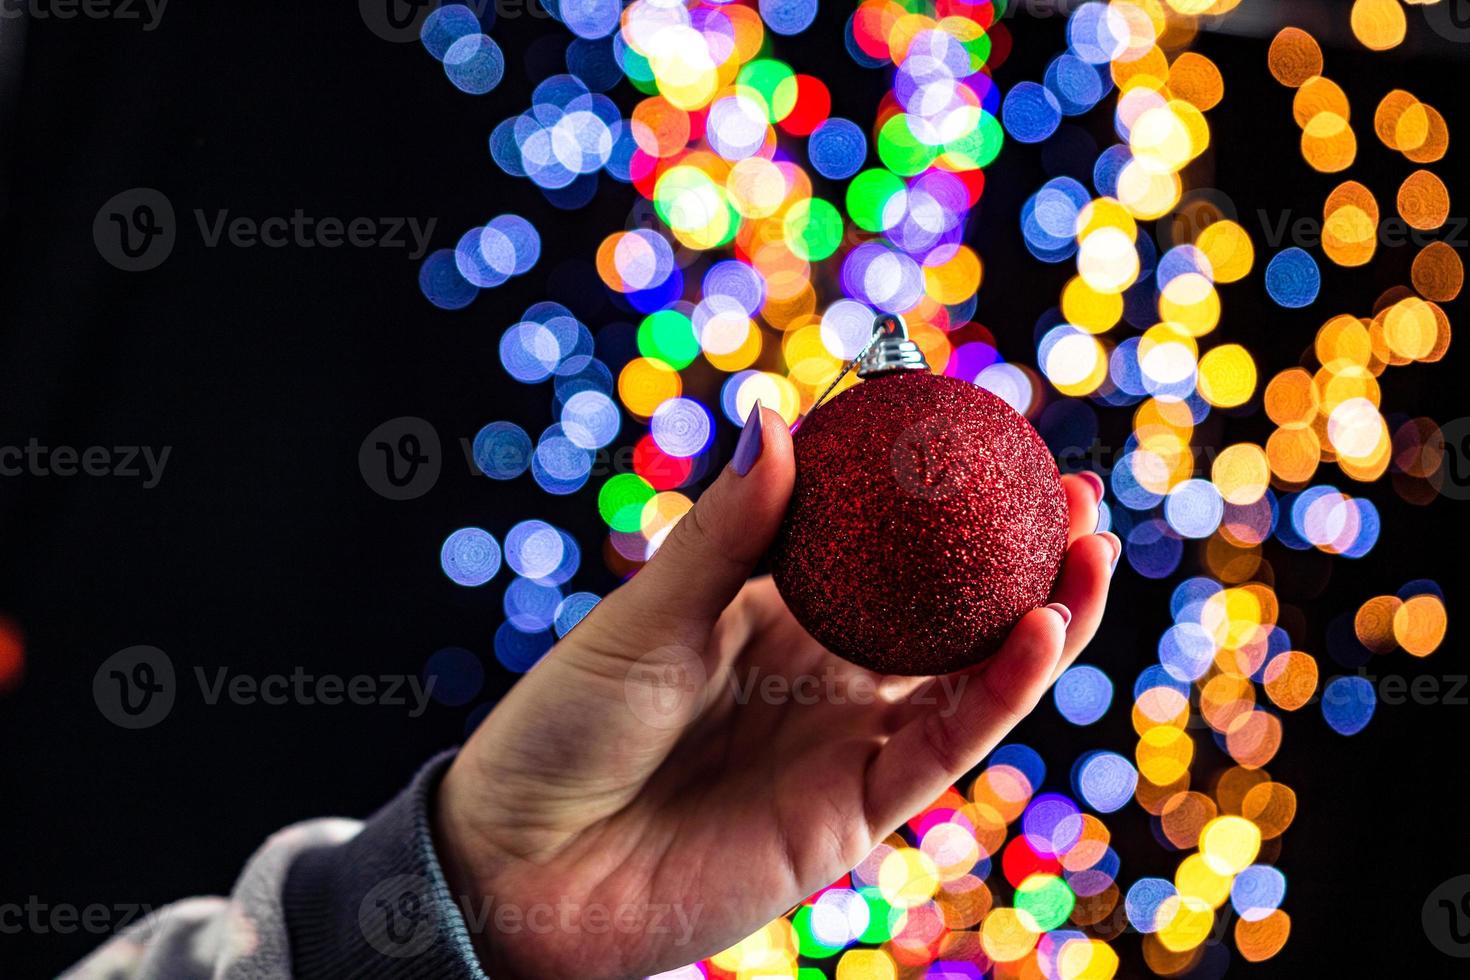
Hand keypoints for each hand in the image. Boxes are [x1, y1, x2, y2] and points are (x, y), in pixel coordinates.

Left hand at [434, 406, 1118, 978]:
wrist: (521, 870)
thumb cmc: (564, 730)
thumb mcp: (647, 618)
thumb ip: (725, 533)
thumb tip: (775, 415)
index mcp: (771, 613)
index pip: (876, 545)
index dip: (939, 497)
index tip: (993, 434)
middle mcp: (822, 674)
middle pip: (944, 608)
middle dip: (1019, 552)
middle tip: (1078, 492)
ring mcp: (842, 742)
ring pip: (967, 675)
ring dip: (1039, 614)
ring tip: (1088, 546)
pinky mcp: (852, 812)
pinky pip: (941, 744)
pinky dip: (998, 690)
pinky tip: (1040, 628)